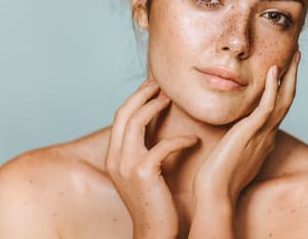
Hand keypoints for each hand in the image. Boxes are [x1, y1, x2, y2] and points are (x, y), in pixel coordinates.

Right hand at [106, 81, 198, 238]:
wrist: (153, 231)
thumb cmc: (153, 202)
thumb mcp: (141, 173)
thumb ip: (142, 151)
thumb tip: (154, 130)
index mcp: (114, 157)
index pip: (119, 118)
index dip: (134, 99)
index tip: (150, 89)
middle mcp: (115, 158)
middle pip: (123, 113)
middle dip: (141, 95)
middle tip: (158, 85)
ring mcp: (126, 165)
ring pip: (136, 122)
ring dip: (154, 107)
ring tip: (170, 100)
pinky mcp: (143, 173)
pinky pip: (162, 145)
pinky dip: (180, 139)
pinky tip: (194, 140)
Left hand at [193, 51, 300, 205]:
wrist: (215, 192)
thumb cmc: (218, 177)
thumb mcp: (233, 154)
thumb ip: (238, 142)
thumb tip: (235, 134)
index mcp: (263, 139)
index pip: (277, 109)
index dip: (283, 89)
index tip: (283, 72)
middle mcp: (268, 135)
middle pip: (286, 101)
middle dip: (293, 78)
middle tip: (297, 57)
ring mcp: (262, 133)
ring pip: (283, 100)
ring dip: (289, 77)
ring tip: (294, 57)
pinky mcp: (251, 132)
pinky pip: (266, 107)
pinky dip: (272, 88)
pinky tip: (273, 71)